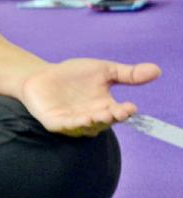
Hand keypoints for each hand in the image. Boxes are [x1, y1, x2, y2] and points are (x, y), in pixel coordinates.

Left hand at [20, 58, 160, 136]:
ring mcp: (74, 123)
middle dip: (110, 117)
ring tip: (99, 115)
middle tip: (116, 111)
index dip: (125, 112)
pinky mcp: (56, 124)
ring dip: (94, 122)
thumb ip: (127, 73)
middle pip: (105, 122)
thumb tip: (157, 70)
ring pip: (87, 127)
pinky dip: (73, 125)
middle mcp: (93, 118)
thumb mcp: (103, 70)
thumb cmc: (73, 75)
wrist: (40, 76)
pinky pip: (66, 127)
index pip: (119, 113)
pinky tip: (79, 119)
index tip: (131, 107)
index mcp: (106, 107)